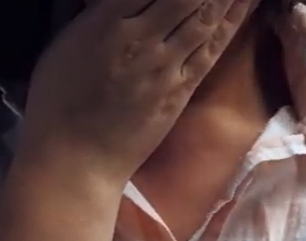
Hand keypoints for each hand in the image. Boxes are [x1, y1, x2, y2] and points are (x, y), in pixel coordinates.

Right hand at [22, 0, 253, 183]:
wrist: (76, 160)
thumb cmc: (57, 103)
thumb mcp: (61, 45)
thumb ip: (90, 13)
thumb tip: (108, 0)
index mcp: (104, 23)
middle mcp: (140, 38)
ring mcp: (165, 66)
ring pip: (205, 17)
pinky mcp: (181, 91)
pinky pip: (212, 49)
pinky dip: (233, 22)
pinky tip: (248, 2)